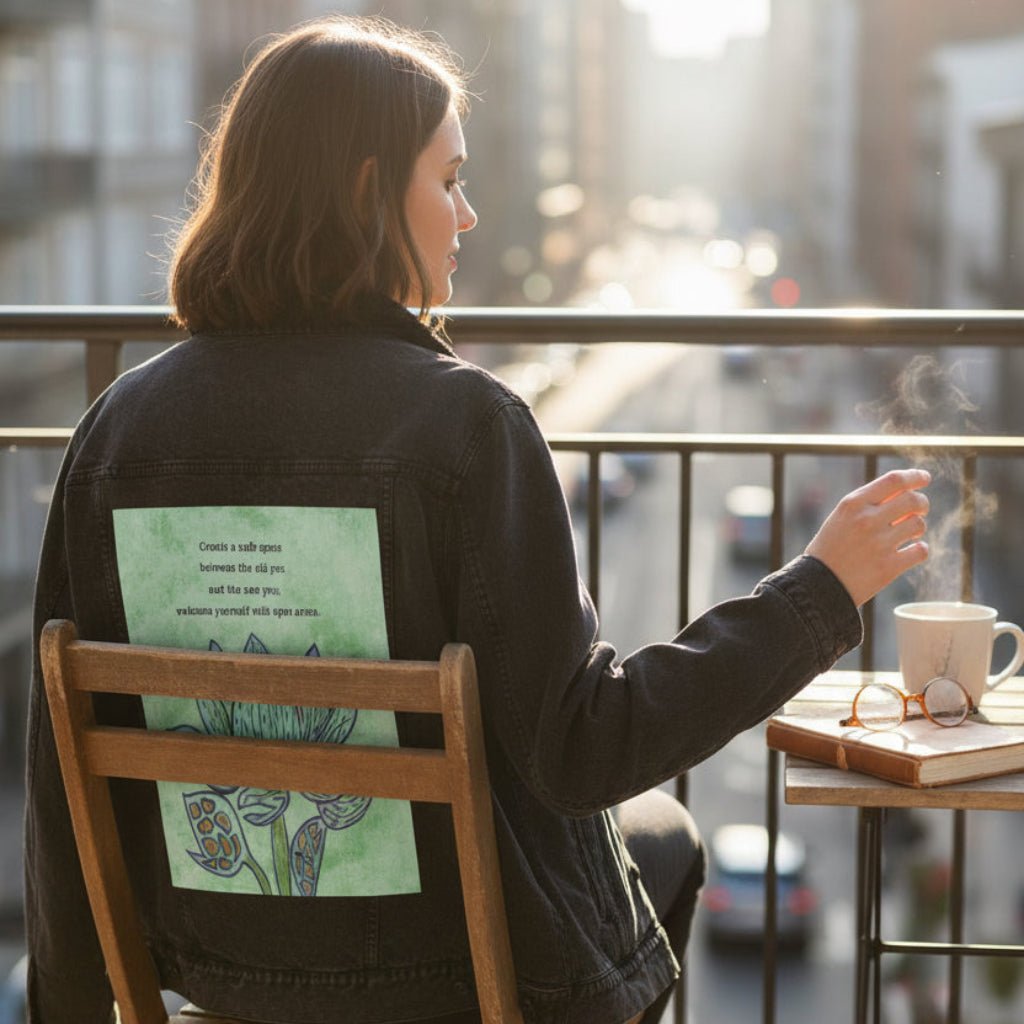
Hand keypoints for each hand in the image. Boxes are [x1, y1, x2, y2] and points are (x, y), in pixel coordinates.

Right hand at [805, 468, 930, 607]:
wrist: (817, 585)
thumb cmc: (828, 550)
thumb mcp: (840, 518)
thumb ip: (867, 504)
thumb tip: (905, 493)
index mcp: (852, 504)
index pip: (894, 480)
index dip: (914, 477)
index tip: (924, 478)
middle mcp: (866, 520)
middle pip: (912, 500)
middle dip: (921, 503)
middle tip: (920, 508)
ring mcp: (879, 544)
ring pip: (918, 524)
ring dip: (919, 527)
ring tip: (910, 533)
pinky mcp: (888, 567)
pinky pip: (920, 551)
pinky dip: (920, 549)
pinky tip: (912, 550)